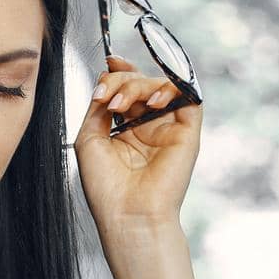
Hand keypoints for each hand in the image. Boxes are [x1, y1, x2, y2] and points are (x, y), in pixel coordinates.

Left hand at [73, 54, 203, 239]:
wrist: (128, 215)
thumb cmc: (106, 187)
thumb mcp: (89, 138)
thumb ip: (98, 106)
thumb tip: (106, 78)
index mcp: (126, 130)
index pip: (127, 89)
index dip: (120, 72)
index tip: (108, 63)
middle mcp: (149, 127)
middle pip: (140, 83)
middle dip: (121, 80)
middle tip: (105, 97)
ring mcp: (169, 129)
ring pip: (160, 85)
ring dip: (137, 85)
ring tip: (119, 106)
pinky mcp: (188, 133)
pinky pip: (189, 96)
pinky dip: (170, 88)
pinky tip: (151, 101)